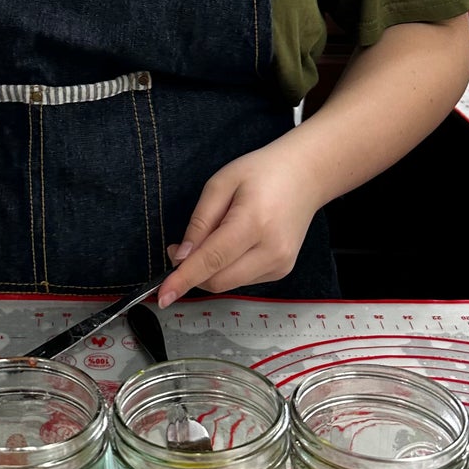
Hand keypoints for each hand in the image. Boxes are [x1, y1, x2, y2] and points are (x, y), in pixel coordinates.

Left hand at [156, 140, 321, 305]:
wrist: (305, 175)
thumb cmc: (262, 172)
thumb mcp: (220, 184)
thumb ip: (200, 222)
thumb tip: (181, 257)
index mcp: (253, 223)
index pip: (211, 260)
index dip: (184, 279)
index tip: (163, 296)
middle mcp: (271, 251)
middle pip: (218, 280)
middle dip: (192, 271)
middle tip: (181, 247)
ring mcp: (280, 264)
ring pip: (228, 283)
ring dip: (209, 270)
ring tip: (214, 236)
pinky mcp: (281, 271)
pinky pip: (242, 279)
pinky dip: (227, 268)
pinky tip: (233, 243)